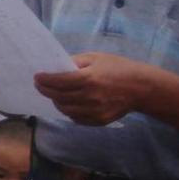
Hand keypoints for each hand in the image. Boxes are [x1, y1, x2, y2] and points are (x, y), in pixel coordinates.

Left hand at [33, 52, 158, 125]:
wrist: (141, 87)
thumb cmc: (119, 68)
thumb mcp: (97, 58)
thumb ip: (76, 62)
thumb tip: (57, 67)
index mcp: (89, 79)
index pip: (59, 82)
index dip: (45, 80)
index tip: (37, 77)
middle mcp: (90, 97)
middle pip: (59, 97)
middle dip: (46, 91)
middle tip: (40, 85)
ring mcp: (95, 111)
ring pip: (66, 110)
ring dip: (56, 102)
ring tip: (53, 94)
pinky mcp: (99, 120)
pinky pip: (76, 118)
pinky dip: (69, 111)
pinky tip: (68, 103)